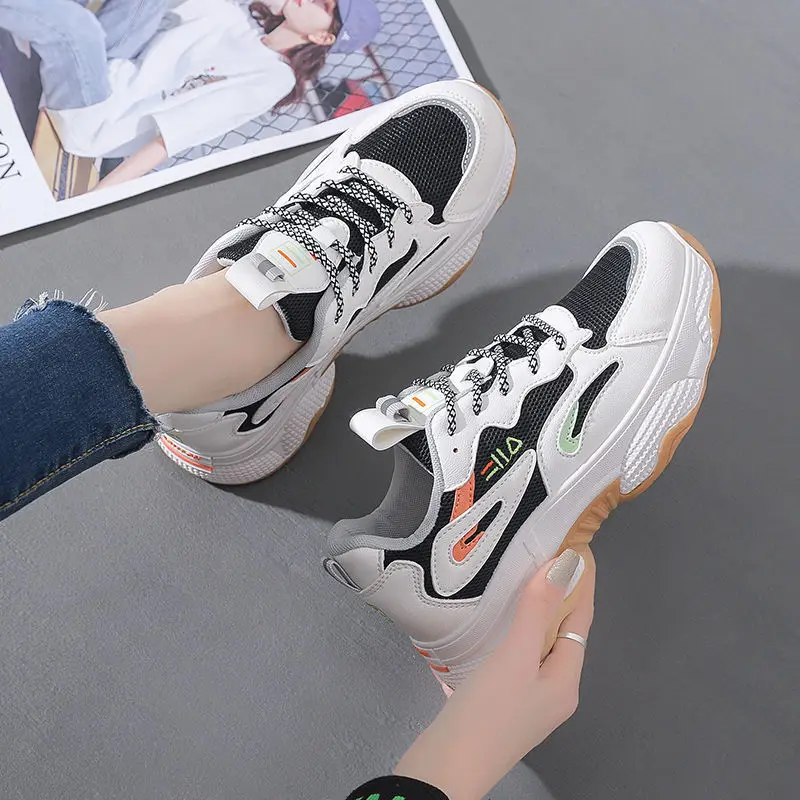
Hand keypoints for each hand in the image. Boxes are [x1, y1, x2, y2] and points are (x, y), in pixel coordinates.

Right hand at [395, 547, 594, 799]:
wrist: (444, 770)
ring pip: (537, 643)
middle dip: (556, 594)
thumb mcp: (514, 657)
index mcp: (565, 682)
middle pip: (560, 632)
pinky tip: (494, 618)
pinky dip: (513, 630)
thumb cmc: (488, 713)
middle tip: (543, 551)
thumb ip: (536, 611)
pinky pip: (516, 655)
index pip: (580, 621)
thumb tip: (564, 565)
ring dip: (533, 611)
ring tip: (519, 575)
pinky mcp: (500, 702)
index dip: (581, 584)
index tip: (575, 545)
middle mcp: (552, 691)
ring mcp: (525, 699)